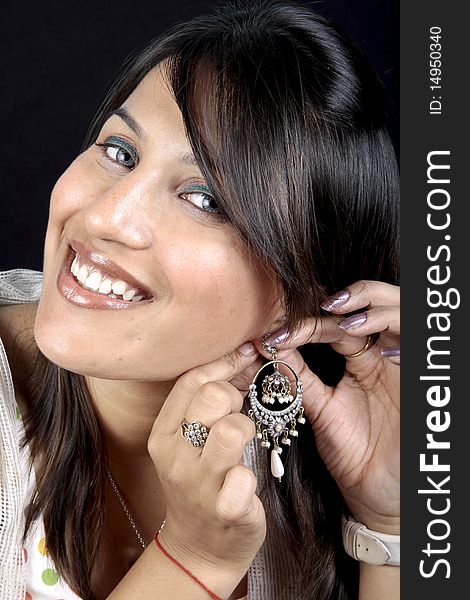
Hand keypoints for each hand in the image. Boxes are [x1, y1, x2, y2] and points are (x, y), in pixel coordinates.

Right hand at [148, 343, 265, 595]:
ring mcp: (199, 485)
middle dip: (234, 399)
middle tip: (234, 417)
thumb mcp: (185, 442)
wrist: (199, 547)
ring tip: (241, 447)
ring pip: (233, 429)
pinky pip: (246, 475)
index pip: (191, 380)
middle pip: (213, 397)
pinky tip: (243, 482)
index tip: (244, 357)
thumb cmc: (198, 482)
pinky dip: (251, 474)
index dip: (224, 363)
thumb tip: (238, 352)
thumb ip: (201, 403)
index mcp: (162, 434)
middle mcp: (175, 457)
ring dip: (246, 431)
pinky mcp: (226, 511)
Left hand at [256, 280, 399, 533]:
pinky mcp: (419, 380)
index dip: (307, 322)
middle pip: (375, 304)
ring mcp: (403, 365)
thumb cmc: (353, 452)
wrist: (379, 494)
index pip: (335, 324)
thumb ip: (299, 376)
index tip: (276, 334)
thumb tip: (266, 346)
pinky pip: (414, 347)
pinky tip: (382, 348)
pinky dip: (400, 339)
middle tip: (322, 306)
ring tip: (346, 319)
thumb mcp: (320, 409)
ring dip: (376, 308)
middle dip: (354, 295)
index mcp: (359, 360)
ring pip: (401, 313)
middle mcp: (383, 356)